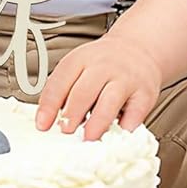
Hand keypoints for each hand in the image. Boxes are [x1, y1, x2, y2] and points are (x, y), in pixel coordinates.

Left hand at [35, 37, 161, 141]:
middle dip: (72, 114)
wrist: (139, 49)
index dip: (49, 105)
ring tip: (87, 138)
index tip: (42, 125)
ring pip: (109, 101)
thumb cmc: (104, 64)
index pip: (60, 81)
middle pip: (84, 91)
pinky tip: (116, 136)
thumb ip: (64, 90)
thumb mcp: (80, 66)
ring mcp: (125, 79)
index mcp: (81, 59)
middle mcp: (103, 67)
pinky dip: (125, 128)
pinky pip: (135, 114)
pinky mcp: (145, 94)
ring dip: (96, 123)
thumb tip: (48, 122)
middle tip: (65, 132)